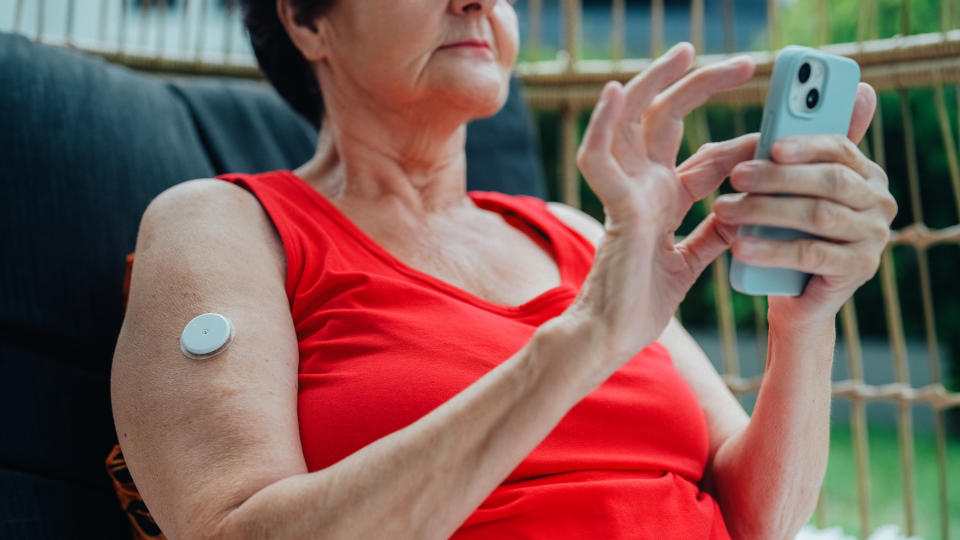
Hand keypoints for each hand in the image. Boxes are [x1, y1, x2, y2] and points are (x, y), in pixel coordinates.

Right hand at [564, 42, 755, 373]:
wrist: (612, 338)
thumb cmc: (642, 303)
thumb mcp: (691, 262)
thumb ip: (713, 234)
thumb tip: (743, 212)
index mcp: (663, 200)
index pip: (706, 156)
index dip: (743, 143)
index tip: (781, 134)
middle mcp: (643, 187)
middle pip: (667, 120)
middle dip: (701, 86)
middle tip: (744, 63)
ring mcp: (626, 194)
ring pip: (633, 122)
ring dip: (655, 84)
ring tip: (686, 53)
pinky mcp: (614, 210)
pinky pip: (600, 159)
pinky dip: (603, 124)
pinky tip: (616, 92)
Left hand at [713, 83, 897, 331]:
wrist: (795, 297)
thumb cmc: (789, 233)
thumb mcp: (790, 190)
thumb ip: (794, 150)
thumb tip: (804, 100)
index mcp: (864, 173)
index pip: (839, 147)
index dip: (804, 144)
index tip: (771, 144)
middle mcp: (878, 201)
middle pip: (829, 180)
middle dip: (778, 177)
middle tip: (735, 177)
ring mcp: (873, 237)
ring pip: (817, 216)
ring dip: (766, 211)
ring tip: (725, 211)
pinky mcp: (859, 269)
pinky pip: (812, 254)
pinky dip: (773, 249)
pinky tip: (740, 246)